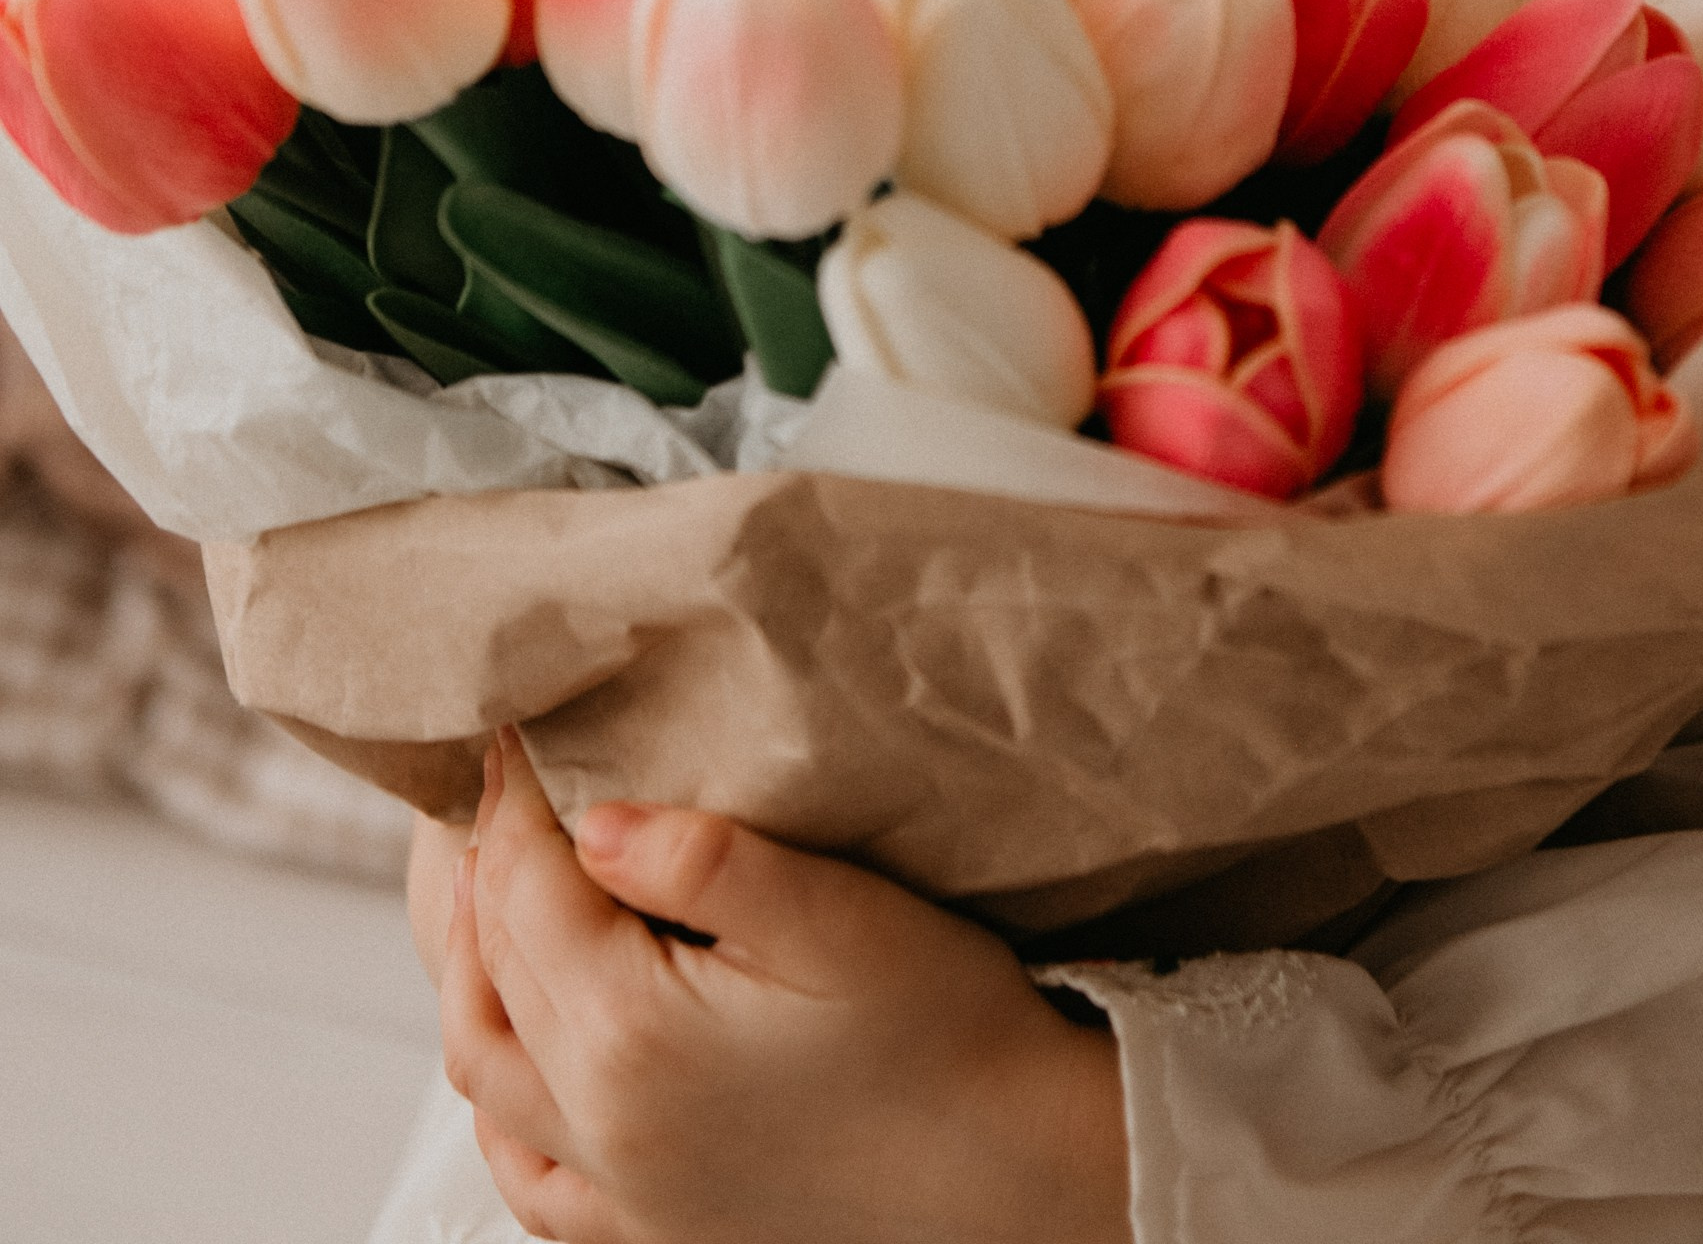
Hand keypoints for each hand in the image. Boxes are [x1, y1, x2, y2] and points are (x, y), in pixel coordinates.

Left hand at [441, 730, 1129, 1243]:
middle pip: (486, 972)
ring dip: (467, 972)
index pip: (525, 887)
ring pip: (481, 1071)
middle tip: (486, 786)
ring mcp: (620, 1193)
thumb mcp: (841, 915)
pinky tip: (517, 1053)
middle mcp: (602, 1127)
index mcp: (633, 1036)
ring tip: (484, 889)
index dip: (508, 795)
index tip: (512, 723)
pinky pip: (523, 1174)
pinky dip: (497, 1101)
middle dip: (475, 867)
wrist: (1021, 1173)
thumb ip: (707, 859)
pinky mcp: (651, 1234)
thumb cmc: (949, 1036)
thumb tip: (591, 817)